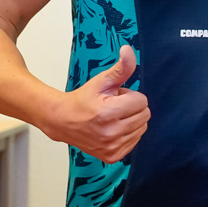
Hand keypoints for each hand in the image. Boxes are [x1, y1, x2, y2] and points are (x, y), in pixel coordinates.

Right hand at [43, 45, 149, 162]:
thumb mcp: (101, 81)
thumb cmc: (83, 99)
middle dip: (132, 107)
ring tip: (112, 117)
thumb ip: (120, 68)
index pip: (142, 101)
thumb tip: (129, 50)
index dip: (130, 96)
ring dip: (131, 120)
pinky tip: (113, 128)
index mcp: (109, 113)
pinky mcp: (112, 156)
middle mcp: (111, 133)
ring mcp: (112, 147)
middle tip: (113, 107)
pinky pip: (135, 141)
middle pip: (144, 115)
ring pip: (142, 128)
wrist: (62, 121)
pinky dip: (128, 133)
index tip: (115, 97)